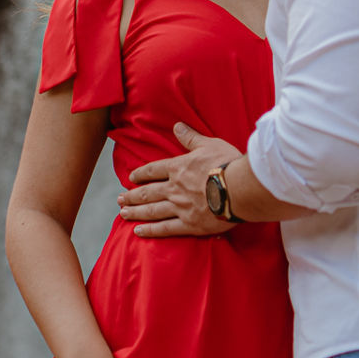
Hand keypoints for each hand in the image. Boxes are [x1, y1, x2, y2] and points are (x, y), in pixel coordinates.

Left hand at [121, 123, 240, 237]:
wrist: (239, 189)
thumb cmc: (227, 163)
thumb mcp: (209, 145)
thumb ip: (191, 138)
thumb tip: (177, 125)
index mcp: (178, 168)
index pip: (154, 170)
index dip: (141, 173)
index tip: (131, 177)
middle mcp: (174, 188)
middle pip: (147, 192)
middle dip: (132, 195)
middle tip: (119, 198)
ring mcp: (179, 208)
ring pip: (151, 211)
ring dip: (135, 212)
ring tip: (123, 213)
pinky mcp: (189, 225)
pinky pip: (165, 228)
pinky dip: (150, 230)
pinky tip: (138, 231)